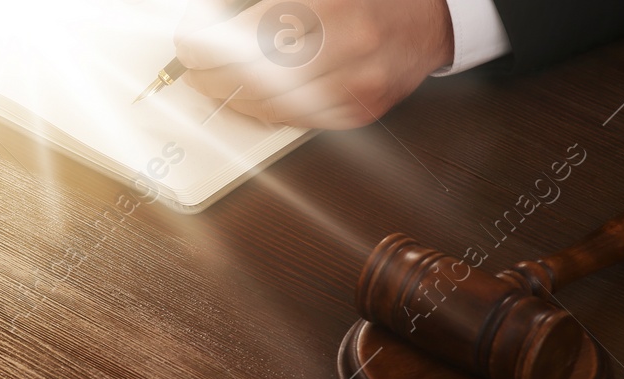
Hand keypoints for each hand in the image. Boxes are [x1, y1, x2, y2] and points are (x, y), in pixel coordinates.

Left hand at [174, 0, 452, 129]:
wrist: (433, 11)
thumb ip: (261, 5)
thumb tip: (215, 25)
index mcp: (328, 5)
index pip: (242, 38)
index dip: (203, 44)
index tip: (190, 41)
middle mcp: (348, 46)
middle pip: (252, 77)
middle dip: (211, 75)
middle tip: (195, 68)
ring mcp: (359, 84)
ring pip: (273, 107)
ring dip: (234, 99)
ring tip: (217, 84)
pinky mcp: (365, 109)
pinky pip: (302, 121)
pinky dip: (270, 111)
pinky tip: (256, 98)